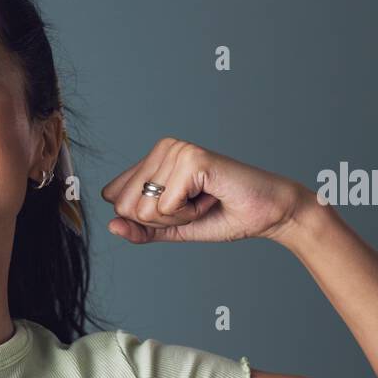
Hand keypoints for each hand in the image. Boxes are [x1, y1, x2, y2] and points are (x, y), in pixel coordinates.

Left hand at [100, 136, 306, 243]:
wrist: (266, 214)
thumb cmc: (223, 215)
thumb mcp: (171, 228)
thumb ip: (140, 229)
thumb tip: (111, 225)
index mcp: (153, 158)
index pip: (114, 198)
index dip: (146, 219)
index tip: (180, 209)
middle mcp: (162, 147)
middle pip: (125, 206)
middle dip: (161, 220)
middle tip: (193, 207)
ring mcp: (176, 150)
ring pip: (144, 209)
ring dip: (178, 218)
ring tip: (203, 201)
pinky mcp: (191, 159)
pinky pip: (165, 207)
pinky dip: (188, 215)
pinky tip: (209, 198)